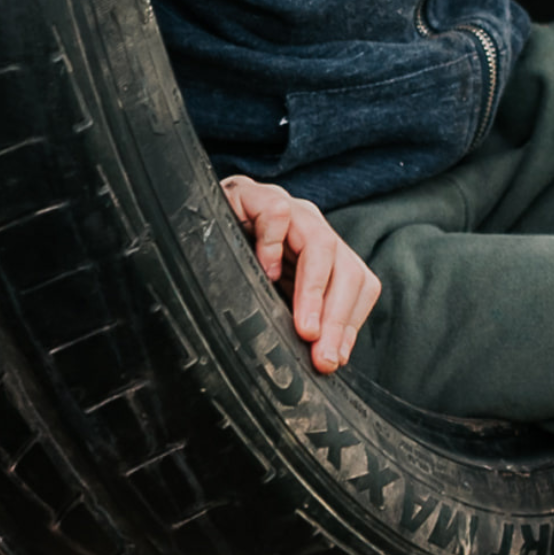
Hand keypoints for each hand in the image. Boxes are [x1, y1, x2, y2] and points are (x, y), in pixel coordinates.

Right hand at [220, 174, 379, 372]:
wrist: (194, 220)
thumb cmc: (235, 262)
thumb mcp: (273, 294)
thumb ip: (299, 317)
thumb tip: (325, 359)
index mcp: (324, 252)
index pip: (359, 284)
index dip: (349, 323)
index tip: (334, 359)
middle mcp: (312, 228)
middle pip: (349, 270)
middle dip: (337, 319)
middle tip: (321, 356)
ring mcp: (288, 209)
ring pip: (322, 245)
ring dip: (315, 293)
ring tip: (303, 327)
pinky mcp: (255, 195)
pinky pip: (277, 213)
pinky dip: (273, 244)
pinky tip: (264, 272)